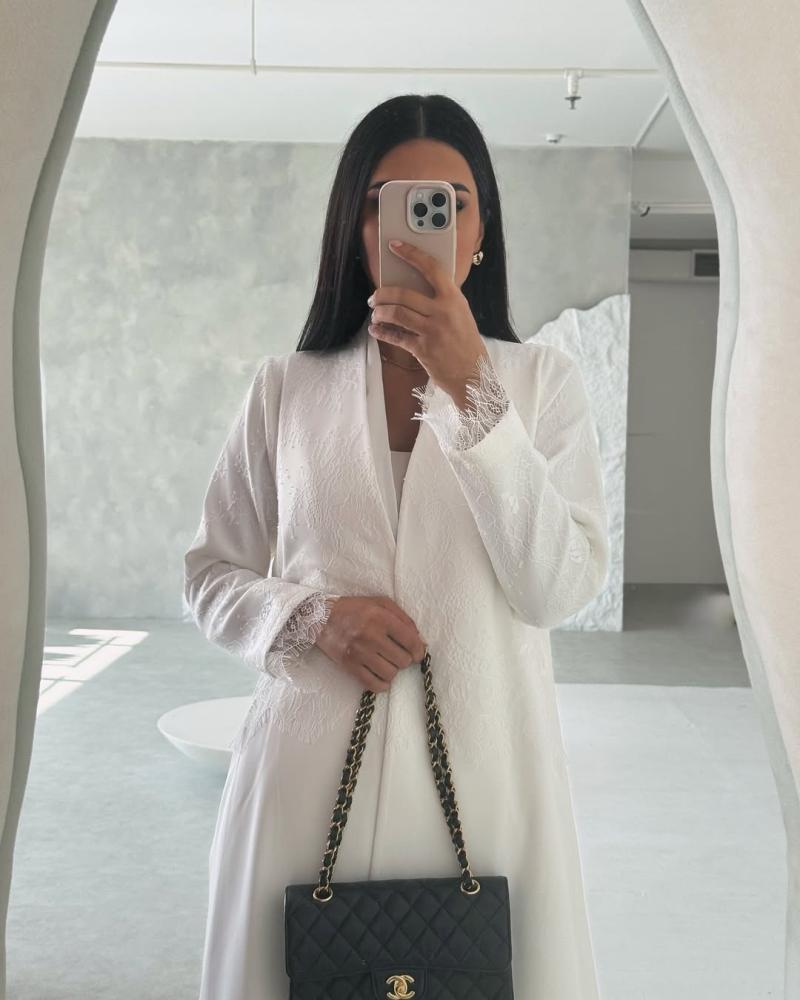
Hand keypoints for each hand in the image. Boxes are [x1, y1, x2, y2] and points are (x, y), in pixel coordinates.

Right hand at [315, 595, 427, 692]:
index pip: (410, 641)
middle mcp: (371, 636)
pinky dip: (382, 684)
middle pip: (402, 660)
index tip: (417, 653)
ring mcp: (359, 652)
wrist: (320, 617)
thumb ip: (403, 618)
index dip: (418, 650)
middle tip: (397, 654)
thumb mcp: (380, 603)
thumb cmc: (354, 608)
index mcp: (381, 617)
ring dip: (392, 670)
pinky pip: (373, 684)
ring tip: (387, 662)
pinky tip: (381, 675)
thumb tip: (420, 640)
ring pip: (390, 673)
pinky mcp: (349, 665)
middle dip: (404, 659)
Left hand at [367, 240, 489, 408]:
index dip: (411, 254)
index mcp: (453, 298)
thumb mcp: (461, 313)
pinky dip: (382, 332)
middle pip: (403, 294)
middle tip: (375, 297)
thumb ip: (442, 299)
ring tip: (376, 313)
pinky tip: (376, 330)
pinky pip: (396, 337)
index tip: (395, 246)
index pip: (431, 268)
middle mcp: (443, 312)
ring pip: (396, 314)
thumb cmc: (465, 342)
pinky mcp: (423, 350)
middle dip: (382, 294)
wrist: (474, 374)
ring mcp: (432, 331)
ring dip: (380, 312)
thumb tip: (414, 287)